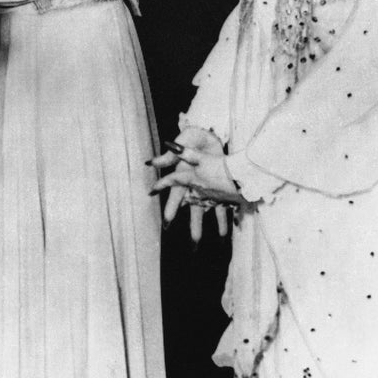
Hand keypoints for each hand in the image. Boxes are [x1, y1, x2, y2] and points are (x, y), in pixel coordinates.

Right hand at [149, 126, 240, 241]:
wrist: (212, 132)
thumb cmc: (194, 135)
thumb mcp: (182, 143)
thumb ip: (170, 155)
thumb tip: (151, 162)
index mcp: (184, 176)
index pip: (176, 196)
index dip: (170, 209)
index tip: (166, 223)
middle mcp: (195, 184)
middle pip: (193, 209)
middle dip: (192, 226)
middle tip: (192, 245)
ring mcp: (208, 186)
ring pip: (208, 210)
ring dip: (208, 225)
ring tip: (209, 243)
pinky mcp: (220, 185)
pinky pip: (224, 203)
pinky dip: (225, 216)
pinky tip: (227, 230)